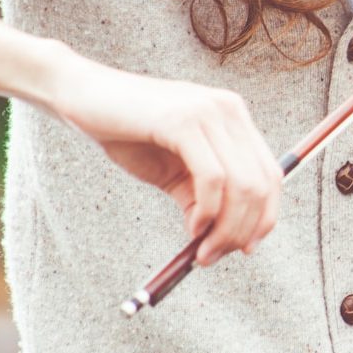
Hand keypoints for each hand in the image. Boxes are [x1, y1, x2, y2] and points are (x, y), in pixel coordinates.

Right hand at [45, 51, 282, 265]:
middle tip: (214, 256)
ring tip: (202, 250)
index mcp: (233, 118)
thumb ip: (201, 197)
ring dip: (226, 229)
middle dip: (243, 230)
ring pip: (242, 185)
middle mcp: (229, 110)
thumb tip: (221, 239)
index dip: (265, 217)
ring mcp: (210, 112)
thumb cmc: (126, 132)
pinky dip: (208, 212)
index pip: (271, 174)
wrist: (81, 95)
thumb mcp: (173, 170)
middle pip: (262, 184)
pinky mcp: (184, 121)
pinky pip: (213, 178)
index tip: (244, 249)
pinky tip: (193, 227)